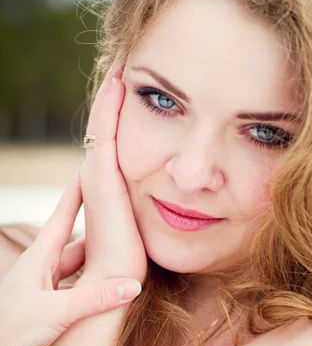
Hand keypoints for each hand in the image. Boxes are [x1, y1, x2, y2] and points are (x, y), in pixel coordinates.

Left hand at [0, 171, 141, 345]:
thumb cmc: (15, 331)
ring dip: (92, 262)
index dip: (77, 192)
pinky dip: (86, 285)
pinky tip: (100, 292)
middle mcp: (38, 267)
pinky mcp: (41, 303)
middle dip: (95, 229)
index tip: (89, 169)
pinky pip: (70, 286)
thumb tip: (133, 286)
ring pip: (72, 265)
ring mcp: (39, 285)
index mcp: (39, 258)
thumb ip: (96, 298)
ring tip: (116, 256)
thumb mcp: (58, 312)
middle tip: (115, 216)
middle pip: (73, 240)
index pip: (63, 216)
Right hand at [77, 59, 147, 288]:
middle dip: (115, 98)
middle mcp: (99, 175)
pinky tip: (119, 81)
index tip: (137, 92)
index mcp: (109, 186)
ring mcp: (96, 173)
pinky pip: (105, 129)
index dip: (121, 118)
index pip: (115, 142)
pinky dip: (110, 104)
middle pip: (106, 127)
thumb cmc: (132, 262)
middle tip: (123, 67)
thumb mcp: (145, 228)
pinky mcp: (100, 175)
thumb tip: (182, 202)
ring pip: (103, 122)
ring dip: (111, 93)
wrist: (115, 279)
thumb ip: (152, 211)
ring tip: (120, 65)